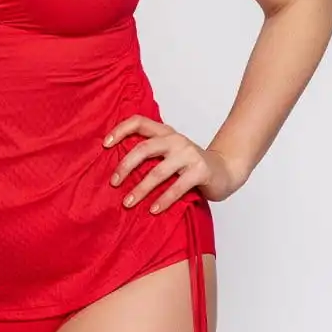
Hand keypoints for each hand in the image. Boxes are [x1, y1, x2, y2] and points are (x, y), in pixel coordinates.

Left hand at [104, 115, 245, 213]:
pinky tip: (154, 210)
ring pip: (158, 172)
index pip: (139, 122)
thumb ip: (151, 154)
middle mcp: (176, 140)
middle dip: (125, 166)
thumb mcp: (170, 153)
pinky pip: (177, 187)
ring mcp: (189, 154)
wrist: (226, 170)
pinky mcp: (200, 171)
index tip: (104, 145)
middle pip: (144, 148)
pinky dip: (164, 200)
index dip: (120, 130)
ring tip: (128, 202)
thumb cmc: (190, 165)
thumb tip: (116, 168)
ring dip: (141, 189)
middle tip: (113, 182)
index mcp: (165, 132)